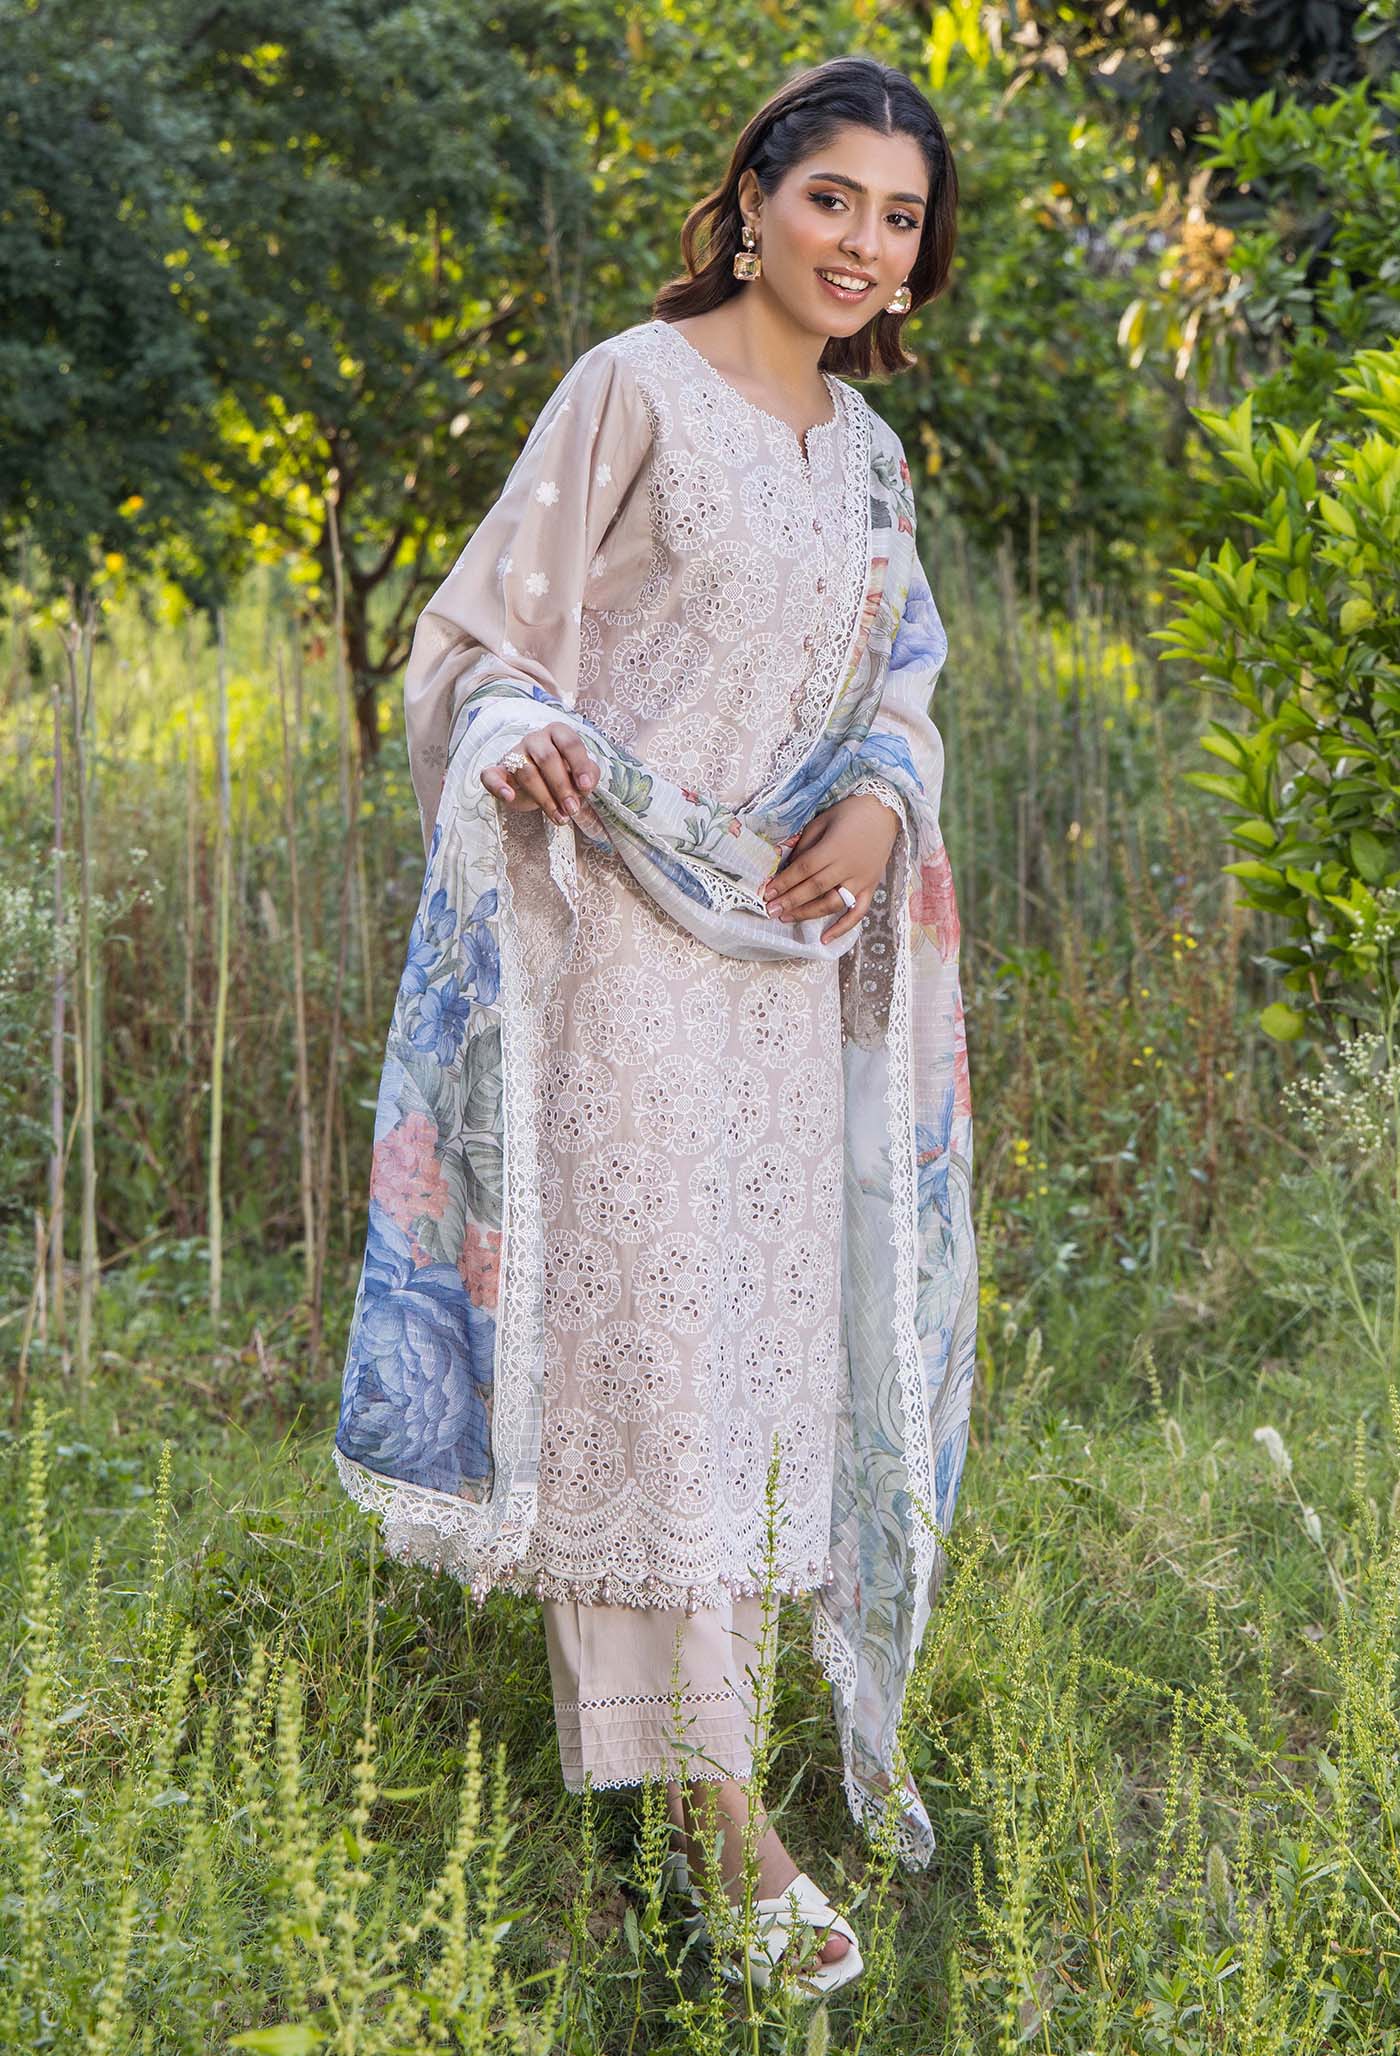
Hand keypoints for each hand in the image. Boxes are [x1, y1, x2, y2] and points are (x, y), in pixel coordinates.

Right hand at [481, 722, 600, 825]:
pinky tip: (508, 797)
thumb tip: (586, 784)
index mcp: (558, 733)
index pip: (569, 743)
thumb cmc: (563, 775)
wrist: (538, 785)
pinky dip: (498, 786)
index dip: (579, 765)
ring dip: (544, 798)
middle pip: (547, 758)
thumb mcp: (580, 774)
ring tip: (559, 817)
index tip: (585, 787)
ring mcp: (514, 753)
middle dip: (562, 787)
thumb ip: (589, 774)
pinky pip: (491, 775)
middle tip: (572, 809)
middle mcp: (535, 739)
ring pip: (526, 772)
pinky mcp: (498, 771)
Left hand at [760, 793, 900, 943]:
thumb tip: (787, 866)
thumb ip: (804, 844)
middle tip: (770, 911)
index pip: (804, 869)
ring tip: (787, 918)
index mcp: (833, 847)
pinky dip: (843, 928)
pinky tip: (825, 939)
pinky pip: (858, 912)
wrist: (884, 812)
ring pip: (832, 903)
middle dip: (790, 901)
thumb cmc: (849, 814)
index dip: (784, 882)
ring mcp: (860, 880)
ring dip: (808, 914)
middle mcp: (847, 866)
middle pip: (814, 889)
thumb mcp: (822, 821)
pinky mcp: (870, 887)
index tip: (767, 893)